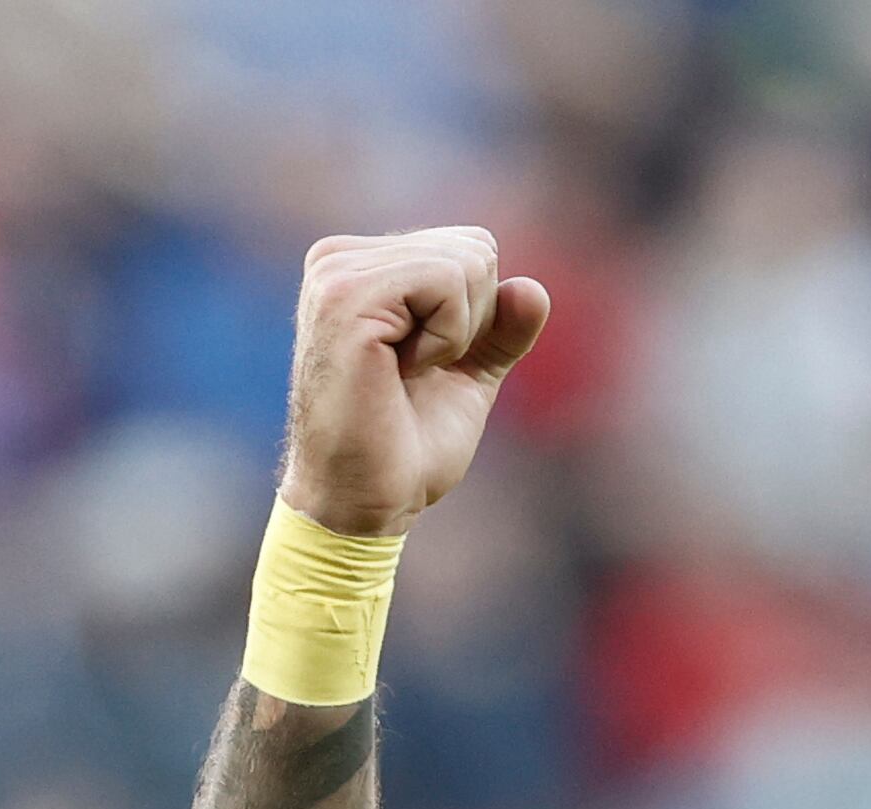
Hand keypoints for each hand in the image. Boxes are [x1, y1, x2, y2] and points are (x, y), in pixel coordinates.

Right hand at [278, 228, 551, 538]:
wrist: (367, 499)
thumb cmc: (407, 444)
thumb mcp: (470, 375)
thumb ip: (502, 329)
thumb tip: (533, 288)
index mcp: (361, 265)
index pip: (471, 248)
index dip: (477, 316)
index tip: (429, 363)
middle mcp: (339, 257)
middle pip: (474, 248)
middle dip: (472, 321)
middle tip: (418, 371)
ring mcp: (337, 271)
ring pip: (466, 262)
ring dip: (459, 333)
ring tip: (406, 371)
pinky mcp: (346, 295)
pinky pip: (447, 280)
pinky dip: (449, 336)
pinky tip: (403, 369)